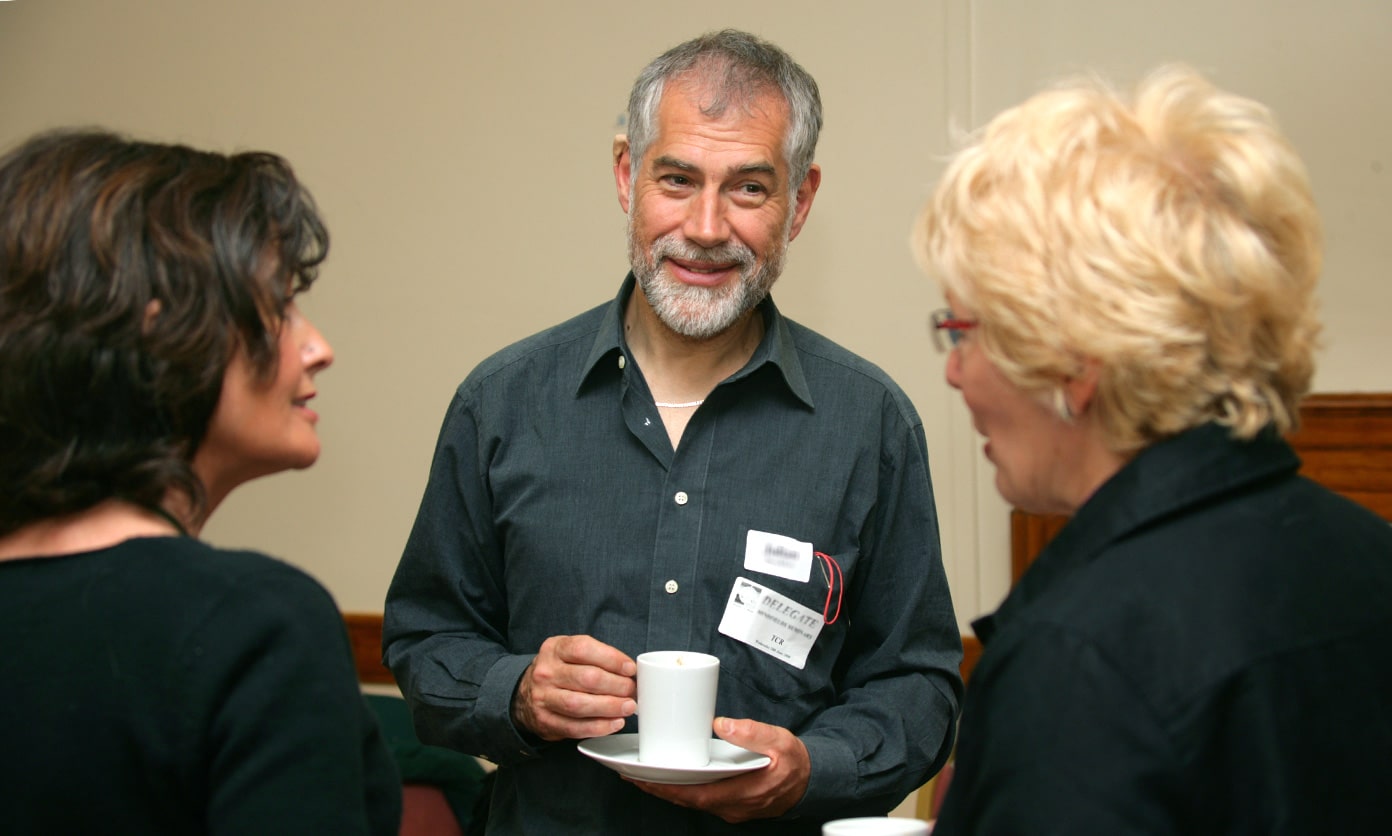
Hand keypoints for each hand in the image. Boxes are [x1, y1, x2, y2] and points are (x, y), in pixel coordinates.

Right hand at [511, 634, 636, 740]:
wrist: (526, 695)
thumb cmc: (559, 672)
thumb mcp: (570, 654)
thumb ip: (597, 658)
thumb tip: (630, 672)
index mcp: (555, 649)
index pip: (584, 649)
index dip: (612, 659)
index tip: (630, 668)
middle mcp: (546, 672)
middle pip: (587, 678)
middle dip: (616, 685)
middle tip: (632, 690)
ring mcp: (543, 698)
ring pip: (580, 704)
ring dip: (610, 707)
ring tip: (628, 707)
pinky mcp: (545, 721)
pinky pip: (575, 727)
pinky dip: (599, 727)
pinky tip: (614, 722)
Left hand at [629, 717, 810, 822]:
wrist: (812, 781)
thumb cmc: (795, 762)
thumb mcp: (779, 741)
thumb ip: (752, 732)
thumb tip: (721, 725)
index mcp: (740, 792)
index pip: (693, 795)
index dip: (664, 788)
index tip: (641, 778)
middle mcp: (731, 806)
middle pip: (686, 799)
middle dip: (657, 788)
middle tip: (630, 774)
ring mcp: (731, 807)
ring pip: (691, 800)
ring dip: (667, 789)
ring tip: (642, 774)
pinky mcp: (731, 802)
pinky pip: (700, 798)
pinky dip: (681, 789)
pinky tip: (670, 778)